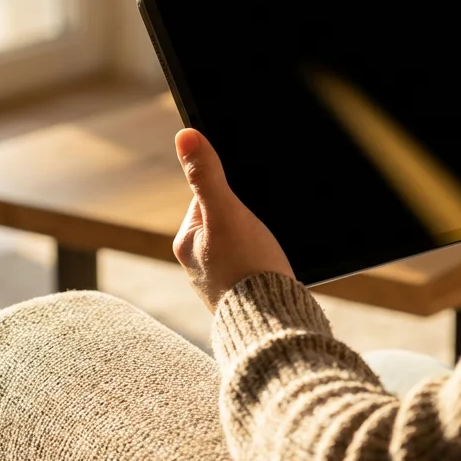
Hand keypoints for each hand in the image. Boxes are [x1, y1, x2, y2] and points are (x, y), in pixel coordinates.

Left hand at [173, 128, 293, 311]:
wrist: (273, 325)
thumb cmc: (246, 269)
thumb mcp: (227, 213)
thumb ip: (206, 175)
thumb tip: (184, 135)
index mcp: (186, 242)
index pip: (207, 198)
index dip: (233, 192)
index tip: (251, 200)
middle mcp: (198, 264)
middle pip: (226, 221)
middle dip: (246, 218)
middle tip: (264, 226)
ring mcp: (220, 283)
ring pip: (242, 245)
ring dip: (257, 242)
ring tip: (271, 249)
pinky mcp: (244, 297)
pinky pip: (254, 268)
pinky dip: (264, 264)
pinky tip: (275, 267)